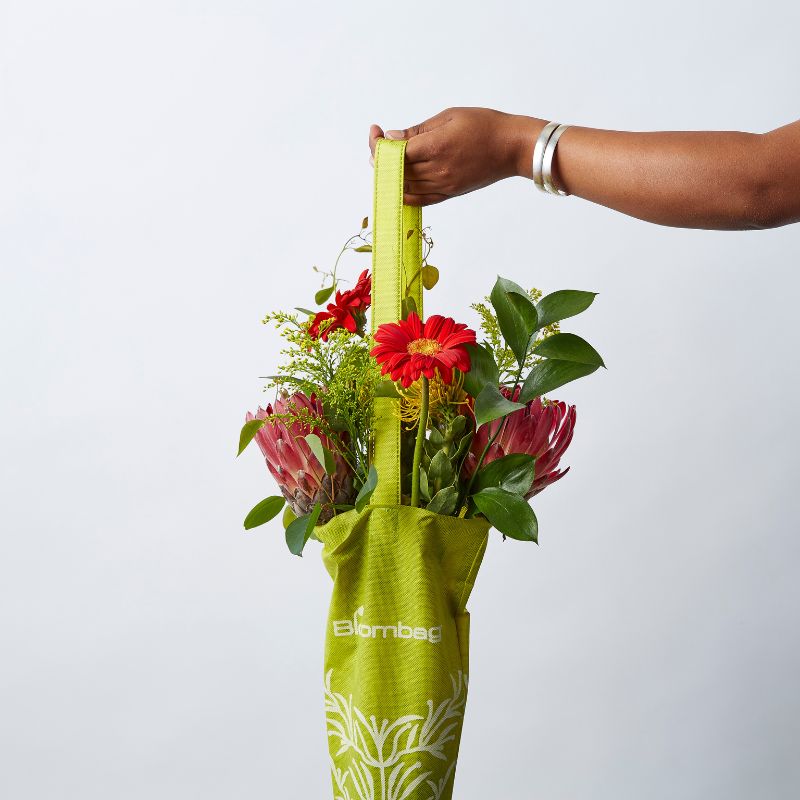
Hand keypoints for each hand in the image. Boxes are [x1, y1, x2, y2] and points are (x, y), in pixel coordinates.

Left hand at [368, 107, 540, 205]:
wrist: (512, 147)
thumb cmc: (485, 125)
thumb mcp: (449, 116)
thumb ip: (418, 130)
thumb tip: (392, 138)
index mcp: (436, 146)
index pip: (396, 152)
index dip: (379, 144)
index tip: (376, 132)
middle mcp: (438, 170)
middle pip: (397, 171)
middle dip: (381, 158)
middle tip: (378, 144)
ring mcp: (444, 185)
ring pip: (406, 186)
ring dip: (390, 175)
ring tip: (386, 160)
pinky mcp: (450, 194)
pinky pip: (420, 200)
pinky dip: (404, 193)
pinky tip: (397, 184)